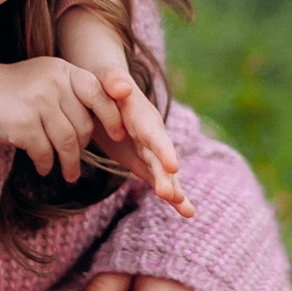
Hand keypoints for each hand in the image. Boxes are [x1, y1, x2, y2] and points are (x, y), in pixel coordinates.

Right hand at [0, 43, 114, 184]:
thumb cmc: (13, 88)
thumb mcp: (46, 78)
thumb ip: (71, 93)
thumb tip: (103, 124)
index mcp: (63, 70)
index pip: (99, 93)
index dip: (112, 117)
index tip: (118, 135)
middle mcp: (54, 83)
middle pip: (83, 125)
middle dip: (82, 149)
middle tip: (75, 160)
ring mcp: (38, 103)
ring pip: (67, 143)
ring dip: (69, 164)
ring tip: (68, 174)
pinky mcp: (22, 124)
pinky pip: (44, 152)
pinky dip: (46, 164)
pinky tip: (43, 167)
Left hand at [61, 51, 188, 211]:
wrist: (107, 91)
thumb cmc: (104, 84)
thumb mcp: (106, 78)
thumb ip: (112, 80)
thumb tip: (122, 86)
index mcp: (142, 115)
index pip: (153, 134)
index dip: (163, 149)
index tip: (172, 166)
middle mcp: (153, 134)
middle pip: (161, 157)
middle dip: (167, 176)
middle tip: (171, 195)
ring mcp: (152, 150)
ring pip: (163, 172)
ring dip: (172, 189)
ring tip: (185, 209)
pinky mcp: (147, 162)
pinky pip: (159, 180)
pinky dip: (173, 196)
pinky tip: (187, 212)